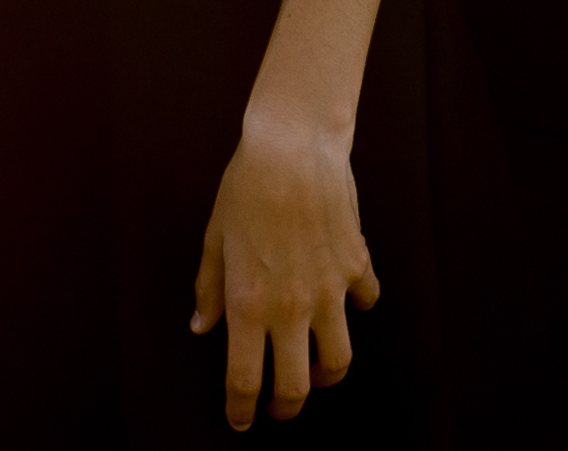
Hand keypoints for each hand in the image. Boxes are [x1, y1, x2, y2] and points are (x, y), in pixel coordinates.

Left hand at [192, 115, 377, 429]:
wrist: (292, 146)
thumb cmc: (246, 187)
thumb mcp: (214, 239)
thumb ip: (209, 289)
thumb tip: (203, 326)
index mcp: (249, 305)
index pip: (245, 380)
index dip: (241, 410)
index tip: (240, 420)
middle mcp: (291, 307)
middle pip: (297, 386)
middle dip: (287, 407)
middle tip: (279, 406)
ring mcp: (329, 289)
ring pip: (338, 359)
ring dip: (326, 373)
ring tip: (317, 369)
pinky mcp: (356, 265)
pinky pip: (364, 302)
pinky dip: (356, 307)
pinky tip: (345, 299)